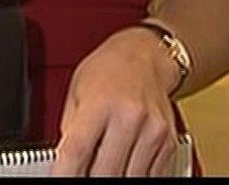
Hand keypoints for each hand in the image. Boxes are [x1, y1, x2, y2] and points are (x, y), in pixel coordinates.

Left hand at [52, 27, 180, 175]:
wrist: (146, 55)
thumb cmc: (108, 69)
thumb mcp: (76, 91)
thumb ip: (70, 129)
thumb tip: (66, 161)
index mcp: (100, 102)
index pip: (77, 151)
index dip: (65, 173)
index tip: (59, 178)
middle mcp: (130, 116)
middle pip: (104, 171)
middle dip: (89, 177)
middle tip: (81, 172)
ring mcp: (153, 131)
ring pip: (129, 178)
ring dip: (112, 176)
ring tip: (101, 166)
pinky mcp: (169, 143)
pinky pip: (150, 175)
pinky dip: (132, 174)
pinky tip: (122, 164)